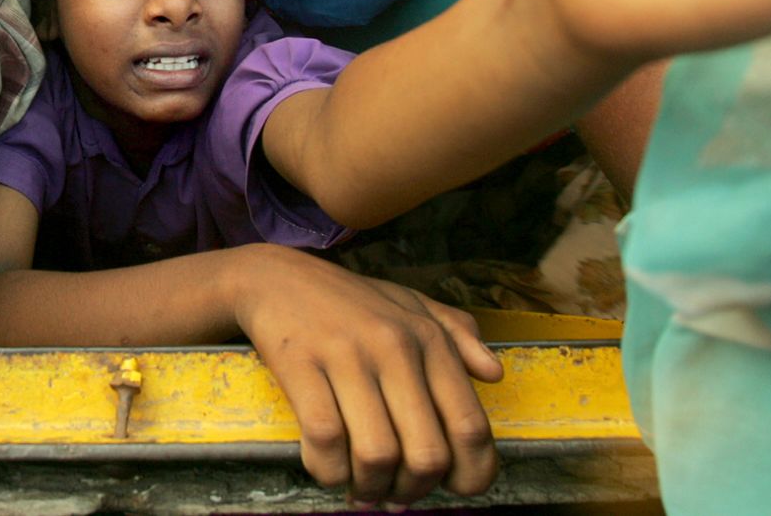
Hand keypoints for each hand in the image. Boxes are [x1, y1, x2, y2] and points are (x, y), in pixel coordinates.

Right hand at [231, 245, 502, 506]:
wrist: (275, 277)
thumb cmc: (347, 299)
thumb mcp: (410, 303)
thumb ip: (459, 334)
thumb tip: (495, 373)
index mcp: (428, 339)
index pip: (471, 426)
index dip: (470, 475)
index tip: (453, 489)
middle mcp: (394, 346)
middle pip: (426, 454)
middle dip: (413, 491)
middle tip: (395, 493)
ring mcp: (346, 355)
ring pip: (377, 455)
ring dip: (369, 487)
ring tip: (361, 486)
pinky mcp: (300, 364)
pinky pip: (324, 439)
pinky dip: (328, 469)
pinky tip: (327, 466)